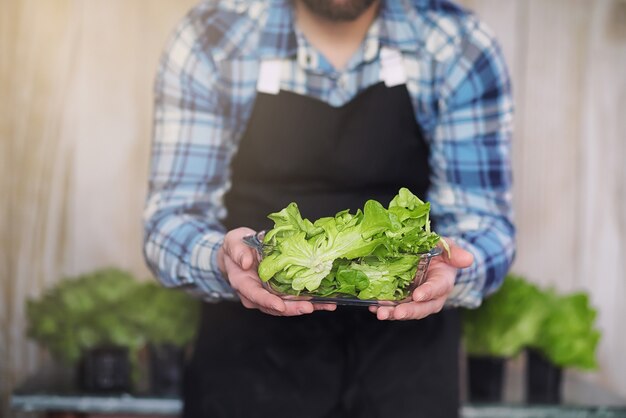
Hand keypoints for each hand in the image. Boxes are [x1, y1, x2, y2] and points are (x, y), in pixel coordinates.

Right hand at [217, 227, 335, 315]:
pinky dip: (309, 300)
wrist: (239, 254)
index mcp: (243, 283)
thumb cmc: (236, 247)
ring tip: (325, 305)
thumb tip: (246, 262)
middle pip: (274, 307)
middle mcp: (256, 294)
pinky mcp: (279, 292)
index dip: (268, 302)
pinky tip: (325, 301)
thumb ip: (238, 252)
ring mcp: (268, 295)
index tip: (281, 306)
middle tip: (309, 307)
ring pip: (287, 306)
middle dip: (292, 309)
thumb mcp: (233, 243)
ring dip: (306, 306)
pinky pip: (293, 299)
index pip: (255, 295)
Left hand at [368, 238, 473, 320]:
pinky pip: (394, 305)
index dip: (428, 292)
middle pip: (422, 307)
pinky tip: (372, 307)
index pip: (437, 289)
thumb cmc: (441, 253)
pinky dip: (384, 307)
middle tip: (396, 313)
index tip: (418, 295)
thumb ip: (456, 253)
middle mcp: (430, 296)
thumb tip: (468, 259)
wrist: (431, 258)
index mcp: (443, 282)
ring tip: (380, 313)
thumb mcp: (448, 248)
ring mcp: (415, 299)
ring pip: (406, 309)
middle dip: (409, 311)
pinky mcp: (402, 298)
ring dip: (393, 313)